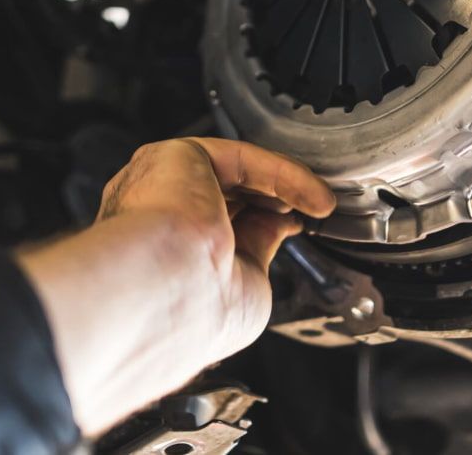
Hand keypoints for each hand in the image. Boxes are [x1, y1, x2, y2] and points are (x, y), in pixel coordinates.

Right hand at [16, 137, 335, 435]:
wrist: (164, 293)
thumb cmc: (189, 313)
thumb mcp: (243, 288)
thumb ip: (258, 249)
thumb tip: (283, 224)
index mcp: (156, 255)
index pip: (211, 229)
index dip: (257, 226)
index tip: (292, 232)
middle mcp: (152, 218)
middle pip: (222, 194)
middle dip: (269, 202)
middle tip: (310, 213)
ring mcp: (161, 185)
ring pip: (232, 172)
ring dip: (282, 185)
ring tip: (319, 204)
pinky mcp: (178, 158)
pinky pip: (240, 159)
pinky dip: (282, 174)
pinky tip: (312, 194)